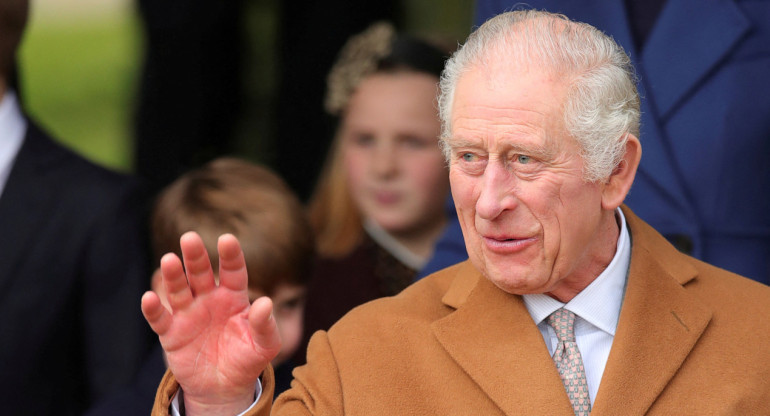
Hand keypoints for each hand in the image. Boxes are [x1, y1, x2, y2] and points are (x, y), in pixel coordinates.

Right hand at [141, 232, 280, 414]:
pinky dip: (153, 309)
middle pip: (201, 272)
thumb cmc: (247, 359)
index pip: (233, 271)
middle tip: (189, 238)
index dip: (230, 255)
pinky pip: (160, 318)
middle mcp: (209, 299)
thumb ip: (265, 324)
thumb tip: (266, 303)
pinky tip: (149, 297)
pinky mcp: (171, 333)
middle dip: (195, 256)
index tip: (227, 239)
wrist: (224, 387)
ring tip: (169, 259)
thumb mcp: (264, 345)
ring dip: (173, 275)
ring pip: (179, 289)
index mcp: (234, 296)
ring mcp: (188, 314)